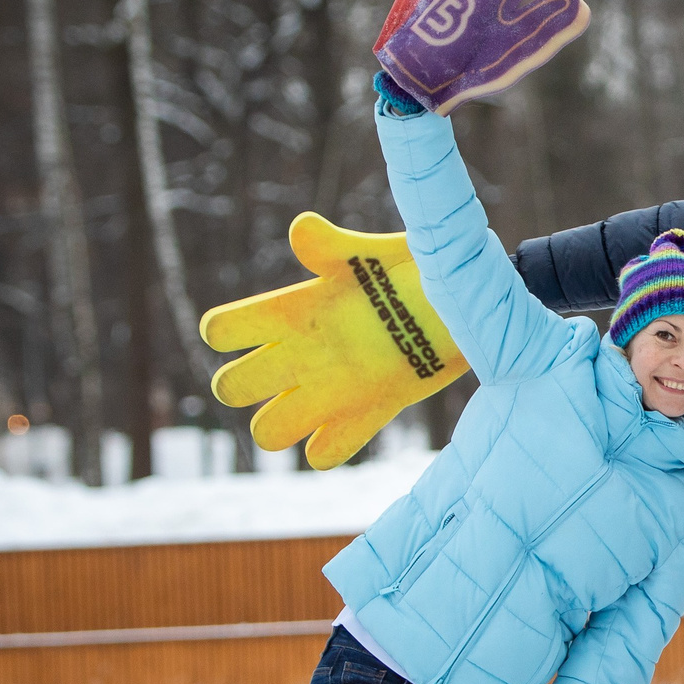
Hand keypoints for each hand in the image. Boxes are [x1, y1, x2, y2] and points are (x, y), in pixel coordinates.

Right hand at [199, 211, 468, 468]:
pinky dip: (331, 448)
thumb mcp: (372, 255)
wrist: (462, 305)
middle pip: (230, 388)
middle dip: (242, 386)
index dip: (225, 331)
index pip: (221, 330)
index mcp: (291, 313)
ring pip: (269, 431)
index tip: (266, 324)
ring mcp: (330, 390)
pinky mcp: (368, 413)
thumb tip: (301, 229)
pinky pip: (325, 453)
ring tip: (322, 403)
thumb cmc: (411, 270)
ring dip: (282, 425)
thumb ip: (334, 246)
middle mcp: (300, 355)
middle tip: (290, 369)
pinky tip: (361, 415)